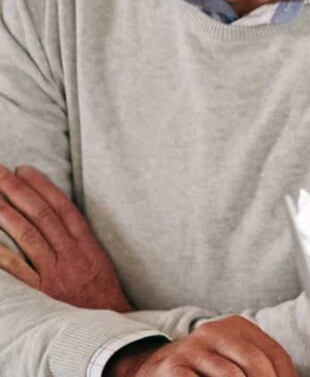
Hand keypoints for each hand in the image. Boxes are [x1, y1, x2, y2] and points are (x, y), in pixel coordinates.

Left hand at [0, 165, 130, 310]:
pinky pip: (16, 269)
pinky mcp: (41, 293)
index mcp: (87, 246)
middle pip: (41, 215)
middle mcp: (70, 255)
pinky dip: (1, 253)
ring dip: (6, 212)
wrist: (108, 330)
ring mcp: (54, 273)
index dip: (42, 186)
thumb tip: (57, 222)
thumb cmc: (102, 298)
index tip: (24, 169)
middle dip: (17, 190)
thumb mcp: (98, 263)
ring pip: (27, 234)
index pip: (62, 208)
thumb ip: (78, 243)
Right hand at [107, 316, 296, 375]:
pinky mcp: (172, 367)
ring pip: (231, 375)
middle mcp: (215, 331)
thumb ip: (258, 368)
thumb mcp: (233, 359)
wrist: (154, 367)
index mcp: (238, 327)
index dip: (286, 376)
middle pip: (255, 361)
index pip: (275, 354)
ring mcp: (192, 348)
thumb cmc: (204, 368)